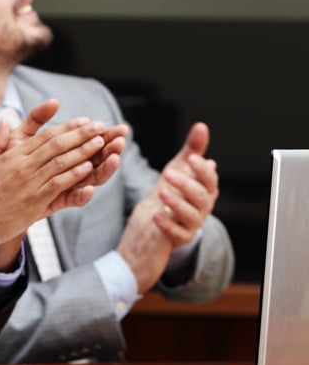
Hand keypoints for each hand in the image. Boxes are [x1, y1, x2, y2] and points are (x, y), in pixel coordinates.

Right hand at [0, 100, 117, 273]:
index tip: (82, 121)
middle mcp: (21, 167)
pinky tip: (89, 167)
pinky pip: (58, 184)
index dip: (66, 127)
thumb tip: (3, 121)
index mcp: (10, 156)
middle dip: (81, 134)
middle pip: (57, 146)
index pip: (44, 137)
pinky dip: (74, 174)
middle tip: (100, 126)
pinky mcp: (33, 202)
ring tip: (101, 142)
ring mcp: (28, 184)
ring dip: (83, 151)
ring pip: (61, 163)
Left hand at [153, 122, 218, 245]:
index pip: (209, 180)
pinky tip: (156, 215)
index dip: (202, 170)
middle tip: (169, 173)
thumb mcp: (178, 170)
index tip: (191, 158)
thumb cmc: (170, 193)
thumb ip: (191, 150)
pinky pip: (177, 233)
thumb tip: (201, 126)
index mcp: (204, 190)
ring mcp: (192, 224)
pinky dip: (168, 225)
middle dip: (186, 184)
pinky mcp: (179, 238)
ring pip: (191, 215)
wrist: (153, 224)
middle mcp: (201, 208)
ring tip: (162, 191)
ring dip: (177, 203)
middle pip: (201, 197)